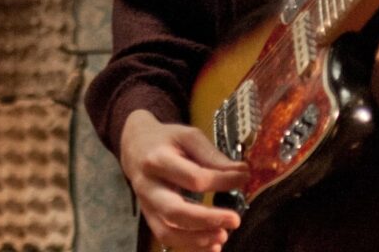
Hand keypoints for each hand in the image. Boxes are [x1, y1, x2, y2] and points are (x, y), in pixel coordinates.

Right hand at [119, 110, 249, 251]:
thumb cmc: (165, 140)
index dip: (222, 181)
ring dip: (197, 239)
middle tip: (234, 220)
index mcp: (158, 160)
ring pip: (167, 231)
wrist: (135, 147)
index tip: (244, 178)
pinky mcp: (150, 217)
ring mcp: (147, 206)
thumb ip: (212, 156)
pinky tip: (212, 245)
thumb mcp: (188, 136)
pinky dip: (190, 245)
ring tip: (223, 236)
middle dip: (206, 220)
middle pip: (174, 211)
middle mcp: (149, 187)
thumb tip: (241, 173)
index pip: (194, 177)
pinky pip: (167, 238)